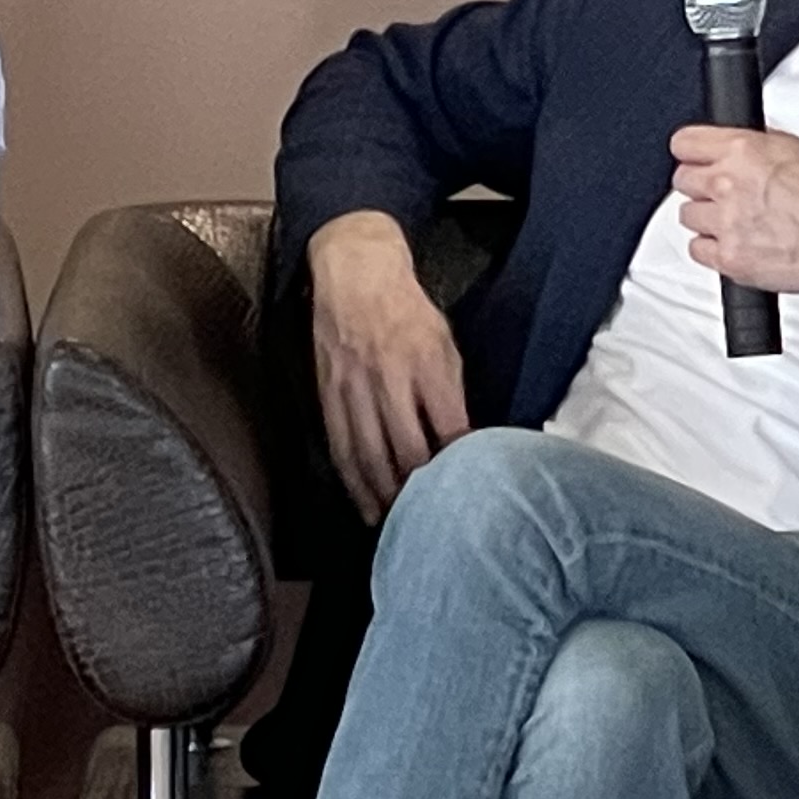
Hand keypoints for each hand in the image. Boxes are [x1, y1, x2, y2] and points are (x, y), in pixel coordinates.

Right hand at [309, 212, 468, 522]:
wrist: (355, 275)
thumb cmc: (408, 311)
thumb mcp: (445, 344)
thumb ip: (451, 394)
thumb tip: (464, 444)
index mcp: (426, 364)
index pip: (448, 428)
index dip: (458, 465)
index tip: (469, 493)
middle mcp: (388, 378)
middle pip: (405, 449)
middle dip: (419, 491)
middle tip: (433, 521)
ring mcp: (353, 388)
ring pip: (368, 455)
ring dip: (384, 495)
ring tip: (398, 523)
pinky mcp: (328, 394)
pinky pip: (340, 445)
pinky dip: (352, 480)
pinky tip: (363, 502)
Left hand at [668, 128, 798, 294]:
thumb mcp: (790, 148)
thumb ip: (750, 148)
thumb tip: (730, 149)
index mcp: (742, 151)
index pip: (684, 143)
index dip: (692, 154)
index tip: (698, 161)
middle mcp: (728, 184)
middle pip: (683, 180)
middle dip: (702, 186)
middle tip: (724, 195)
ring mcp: (726, 223)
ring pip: (688, 215)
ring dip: (708, 218)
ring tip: (737, 221)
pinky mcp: (729, 257)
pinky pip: (698, 249)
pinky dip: (713, 248)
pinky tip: (735, 242)